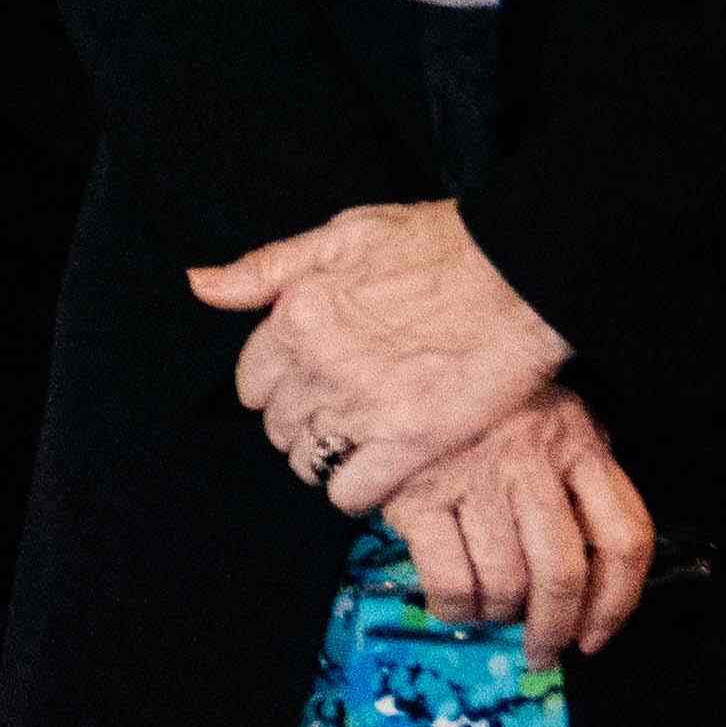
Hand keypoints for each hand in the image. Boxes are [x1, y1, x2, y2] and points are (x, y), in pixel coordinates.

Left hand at [195, 197, 568, 516]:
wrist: (527, 272)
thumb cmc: (441, 245)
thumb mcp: (344, 234)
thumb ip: (266, 268)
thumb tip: (198, 284)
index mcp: (296, 317)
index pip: (251, 380)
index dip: (278, 385)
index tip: (307, 382)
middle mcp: (319, 367)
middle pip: (278, 424)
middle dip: (300, 422)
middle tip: (338, 413)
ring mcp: (362, 409)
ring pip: (306, 461)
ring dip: (324, 458)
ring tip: (356, 444)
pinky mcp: (409, 443)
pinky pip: (349, 492)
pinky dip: (354, 492)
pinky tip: (374, 475)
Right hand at [385, 386, 660, 660]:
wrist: (392, 375)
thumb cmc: (479, 411)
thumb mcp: (549, 422)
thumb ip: (580, 475)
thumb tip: (600, 569)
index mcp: (576, 442)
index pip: (624, 536)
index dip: (618, 602)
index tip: (597, 636)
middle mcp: (530, 459)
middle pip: (563, 573)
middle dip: (554, 629)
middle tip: (542, 652)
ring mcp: (472, 478)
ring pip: (506, 583)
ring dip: (499, 614)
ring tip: (490, 611)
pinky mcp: (417, 497)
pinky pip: (451, 580)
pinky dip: (456, 608)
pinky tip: (454, 603)